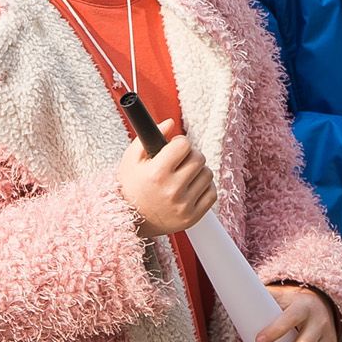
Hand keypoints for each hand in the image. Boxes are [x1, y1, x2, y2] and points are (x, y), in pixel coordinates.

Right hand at [117, 117, 215, 238]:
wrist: (129, 219)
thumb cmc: (129, 186)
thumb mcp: (131, 158)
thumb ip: (149, 136)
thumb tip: (171, 122)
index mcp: (157, 173)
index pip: (184, 145)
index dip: (179, 143)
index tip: (174, 147)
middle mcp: (172, 190)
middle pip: (199, 158)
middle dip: (190, 155)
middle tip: (179, 161)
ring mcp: (184, 206)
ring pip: (207, 174)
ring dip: (198, 171)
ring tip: (184, 175)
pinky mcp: (192, 217)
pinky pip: (212, 193)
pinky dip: (204, 188)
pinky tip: (191, 187)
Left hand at [257, 285, 339, 341]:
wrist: (321, 302)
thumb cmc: (292, 301)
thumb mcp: (280, 295)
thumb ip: (261, 298)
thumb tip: (233, 300)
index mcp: (304, 306)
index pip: (290, 320)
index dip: (274, 332)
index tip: (258, 341)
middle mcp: (319, 323)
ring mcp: (329, 338)